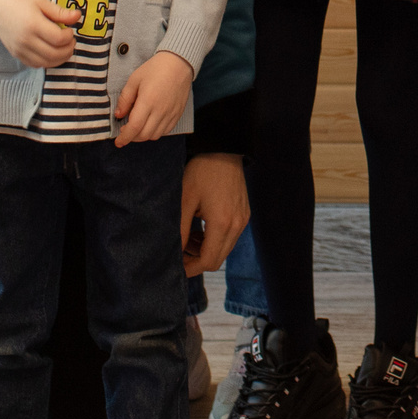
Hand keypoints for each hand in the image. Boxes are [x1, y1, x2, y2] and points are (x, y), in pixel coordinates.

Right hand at [0, 0, 79, 67]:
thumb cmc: (19, 1)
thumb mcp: (41, 2)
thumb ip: (60, 12)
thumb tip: (78, 16)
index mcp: (33, 24)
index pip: (58, 39)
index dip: (69, 37)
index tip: (70, 30)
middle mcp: (25, 40)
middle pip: (54, 54)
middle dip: (68, 49)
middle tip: (71, 41)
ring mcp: (20, 49)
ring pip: (45, 63)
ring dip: (60, 58)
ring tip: (64, 48)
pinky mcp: (16, 54)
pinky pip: (35, 64)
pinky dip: (47, 62)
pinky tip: (51, 52)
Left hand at [114, 51, 193, 145]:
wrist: (179, 63)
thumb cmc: (155, 69)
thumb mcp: (134, 79)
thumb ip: (125, 99)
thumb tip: (118, 116)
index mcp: (148, 101)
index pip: (134, 128)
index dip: (124, 137)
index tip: (118, 141)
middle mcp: (160, 110)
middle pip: (144, 135)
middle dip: (132, 138)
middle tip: (125, 131)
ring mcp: (171, 113)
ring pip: (155, 135)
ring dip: (143, 136)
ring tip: (138, 127)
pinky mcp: (177, 114)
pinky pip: (166, 130)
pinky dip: (156, 132)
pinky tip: (150, 124)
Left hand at [181, 150, 248, 274]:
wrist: (223, 150)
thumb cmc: (201, 171)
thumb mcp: (185, 200)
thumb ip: (179, 229)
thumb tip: (173, 252)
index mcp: (222, 223)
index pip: (208, 260)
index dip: (191, 268)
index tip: (176, 266)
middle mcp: (237, 225)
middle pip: (218, 259)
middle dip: (197, 260)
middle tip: (179, 252)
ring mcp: (243, 220)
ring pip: (225, 249)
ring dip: (206, 250)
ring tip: (188, 237)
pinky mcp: (244, 214)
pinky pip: (230, 237)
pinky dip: (215, 239)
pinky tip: (201, 228)